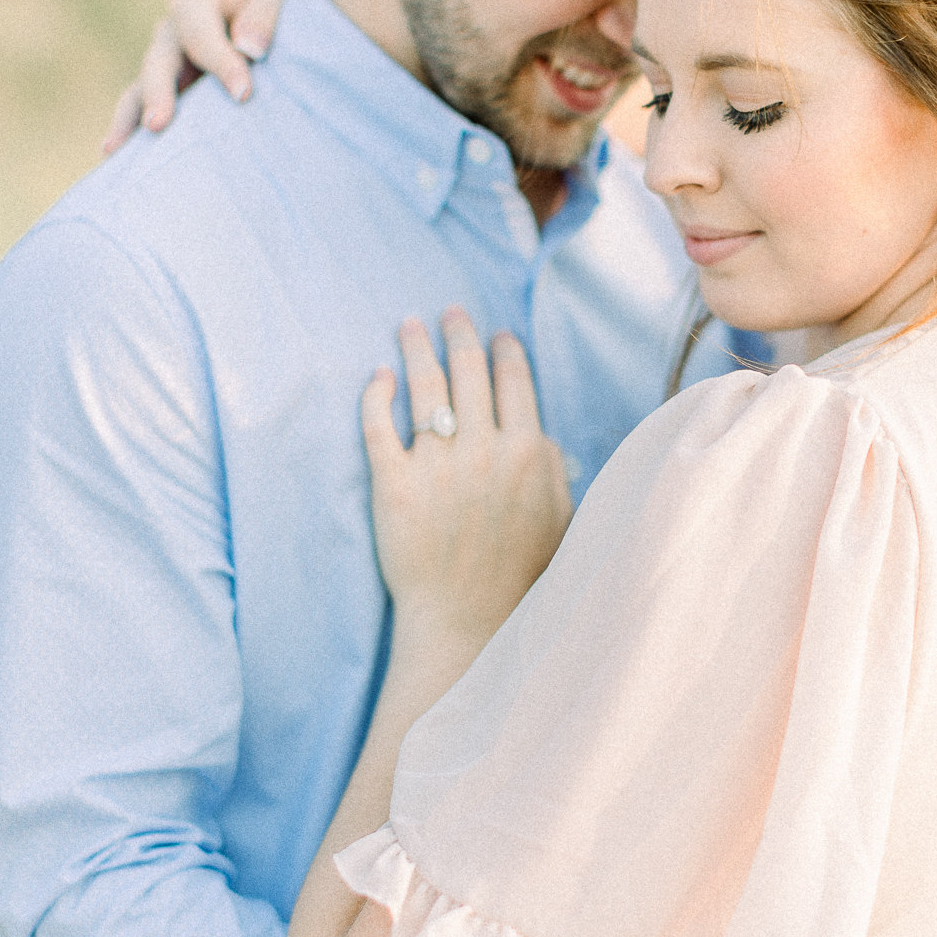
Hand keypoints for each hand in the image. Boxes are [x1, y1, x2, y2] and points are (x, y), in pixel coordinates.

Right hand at [101, 0, 310, 153]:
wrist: (284, 11)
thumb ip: (267, 10)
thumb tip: (249, 48)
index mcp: (198, 2)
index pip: (199, 33)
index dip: (219, 62)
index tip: (243, 94)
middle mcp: (174, 33)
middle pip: (159, 62)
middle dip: (158, 94)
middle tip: (158, 124)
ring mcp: (170, 65)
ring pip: (142, 90)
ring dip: (131, 120)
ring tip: (117, 152)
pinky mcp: (173, 93)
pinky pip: (146, 112)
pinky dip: (132, 133)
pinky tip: (118, 160)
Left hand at [363, 309, 571, 650]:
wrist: (466, 623)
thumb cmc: (518, 579)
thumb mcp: (560, 522)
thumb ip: (554, 473)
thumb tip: (543, 437)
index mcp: (528, 454)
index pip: (515, 382)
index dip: (504, 350)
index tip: (496, 334)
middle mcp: (483, 451)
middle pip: (469, 371)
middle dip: (460, 333)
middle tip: (451, 312)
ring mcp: (436, 466)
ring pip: (425, 387)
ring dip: (418, 347)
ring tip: (409, 325)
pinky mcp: (393, 484)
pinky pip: (379, 425)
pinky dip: (377, 394)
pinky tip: (377, 377)